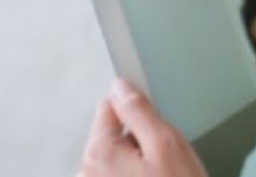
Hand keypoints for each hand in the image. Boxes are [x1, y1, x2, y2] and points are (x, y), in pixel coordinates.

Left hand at [79, 79, 205, 176]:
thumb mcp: (167, 145)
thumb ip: (140, 110)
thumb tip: (121, 86)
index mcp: (98, 154)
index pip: (109, 106)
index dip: (138, 110)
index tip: (155, 120)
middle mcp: (88, 173)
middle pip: (114, 135)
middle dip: (140, 141)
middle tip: (167, 161)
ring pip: (120, 158)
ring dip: (140, 163)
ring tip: (165, 176)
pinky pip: (121, 174)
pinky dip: (138, 175)